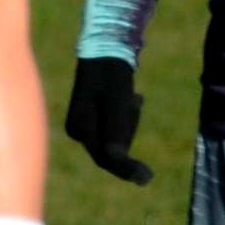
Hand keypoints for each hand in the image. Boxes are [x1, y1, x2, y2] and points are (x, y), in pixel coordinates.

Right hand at [65, 54, 152, 184]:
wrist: (106, 47)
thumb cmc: (113, 74)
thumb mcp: (118, 103)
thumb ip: (117, 131)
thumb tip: (119, 161)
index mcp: (78, 129)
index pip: (105, 157)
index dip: (126, 168)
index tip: (147, 178)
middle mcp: (77, 131)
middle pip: (112, 148)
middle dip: (129, 129)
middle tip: (134, 99)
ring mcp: (84, 125)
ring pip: (116, 137)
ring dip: (130, 121)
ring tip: (131, 95)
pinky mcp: (92, 118)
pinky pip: (116, 127)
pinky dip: (127, 115)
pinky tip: (130, 95)